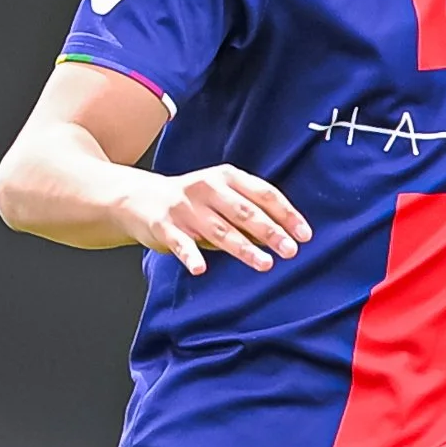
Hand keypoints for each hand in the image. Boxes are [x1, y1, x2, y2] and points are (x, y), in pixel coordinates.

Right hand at [119, 164, 310, 275]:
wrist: (140, 198)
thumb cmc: (193, 201)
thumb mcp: (223, 196)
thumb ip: (249, 212)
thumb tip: (286, 235)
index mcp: (227, 177)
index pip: (264, 194)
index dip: (286, 214)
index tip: (305, 235)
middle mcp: (207, 188)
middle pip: (245, 212)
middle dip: (270, 232)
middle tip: (290, 251)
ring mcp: (185, 207)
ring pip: (219, 230)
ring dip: (244, 248)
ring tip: (265, 264)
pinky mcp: (164, 225)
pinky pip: (181, 244)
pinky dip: (190, 256)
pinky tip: (201, 269)